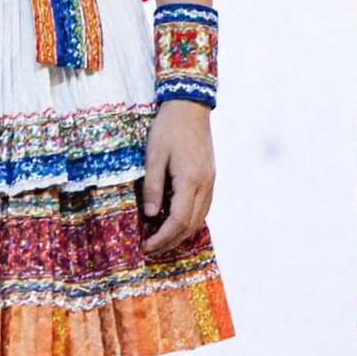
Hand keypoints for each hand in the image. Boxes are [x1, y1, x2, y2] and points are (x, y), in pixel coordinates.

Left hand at [141, 101, 214, 255]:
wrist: (190, 106)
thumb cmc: (168, 128)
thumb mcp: (154, 156)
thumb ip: (153, 187)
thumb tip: (151, 215)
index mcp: (190, 180)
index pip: (178, 220)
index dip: (162, 237)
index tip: (146, 246)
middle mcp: (205, 184)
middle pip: (191, 224)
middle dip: (170, 241)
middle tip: (150, 249)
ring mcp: (210, 181)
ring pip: (200, 218)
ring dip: (181, 233)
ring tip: (161, 240)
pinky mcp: (210, 177)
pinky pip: (203, 207)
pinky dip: (189, 220)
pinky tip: (176, 222)